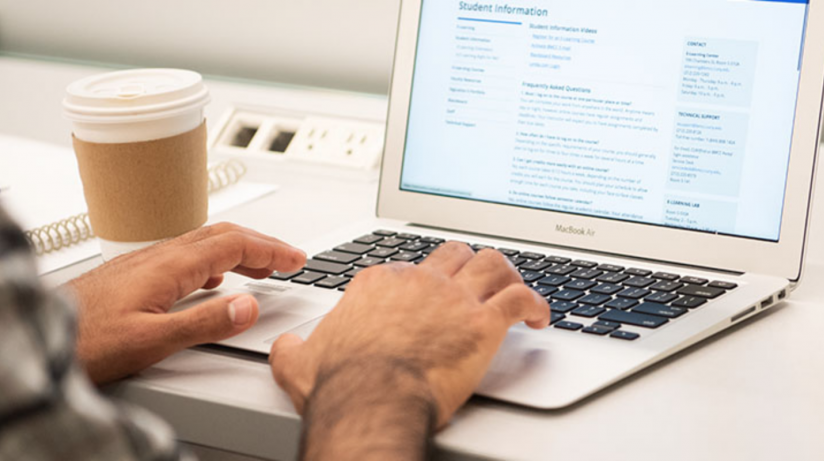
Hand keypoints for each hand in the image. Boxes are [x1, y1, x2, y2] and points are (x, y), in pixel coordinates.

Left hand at [67, 223, 306, 384]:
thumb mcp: (151, 341)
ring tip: (262, 268)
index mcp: (167, 266)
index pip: (233, 244)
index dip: (270, 249)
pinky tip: (211, 278)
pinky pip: (185, 255)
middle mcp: (156, 256)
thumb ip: (203, 323)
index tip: (295, 258)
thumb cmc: (84, 342)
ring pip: (203, 243)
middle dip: (261, 244)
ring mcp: (143, 262)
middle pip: (221, 235)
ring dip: (239, 250)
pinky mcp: (133, 273)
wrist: (37, 337)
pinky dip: (213, 260)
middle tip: (289, 259)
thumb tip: (248, 306)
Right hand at [269, 242, 548, 456]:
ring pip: (492, 262)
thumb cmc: (341, 382)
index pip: (405, 266)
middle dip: (467, 264)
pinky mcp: (482, 323)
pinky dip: (535, 304)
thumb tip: (284, 347)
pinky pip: (519, 298)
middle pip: (452, 253)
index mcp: (378, 285)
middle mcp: (417, 281)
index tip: (426, 297)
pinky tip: (539, 316)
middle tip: (476, 280)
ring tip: (513, 285)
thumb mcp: (299, 361)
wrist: (370, 399)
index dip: (419, 281)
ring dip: (507, 272)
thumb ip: (292, 347)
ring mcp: (452, 298)